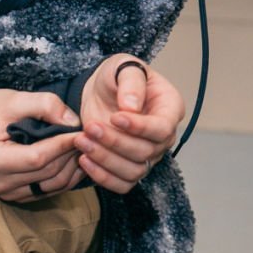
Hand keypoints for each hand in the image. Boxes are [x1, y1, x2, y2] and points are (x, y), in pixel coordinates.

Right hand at [0, 89, 83, 201]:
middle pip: (47, 173)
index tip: (84, 130)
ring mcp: (4, 193)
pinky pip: (49, 190)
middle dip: (72, 154)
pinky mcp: (16, 195)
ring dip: (73, 167)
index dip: (63, 145)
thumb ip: (47, 105)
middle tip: (91, 137)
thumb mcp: (18, 99)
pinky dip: (67, 176)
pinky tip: (77, 159)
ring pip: (52, 185)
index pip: (37, 158)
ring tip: (87, 147)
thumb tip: (74, 123)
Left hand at [76, 54, 184, 193]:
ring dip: (105, 160)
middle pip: (146, 152)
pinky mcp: (130, 167)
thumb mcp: (123, 67)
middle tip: (90, 127)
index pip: (162, 128)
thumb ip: (131, 82)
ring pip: (134, 171)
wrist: (100, 92)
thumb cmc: (116, 77)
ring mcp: (149, 155)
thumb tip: (132, 107)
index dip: (140, 128)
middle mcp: (164, 136)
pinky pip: (122, 185)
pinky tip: (84, 160)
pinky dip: (102, 177)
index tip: (114, 117)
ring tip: (82, 141)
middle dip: (115, 142)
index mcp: (170, 108)